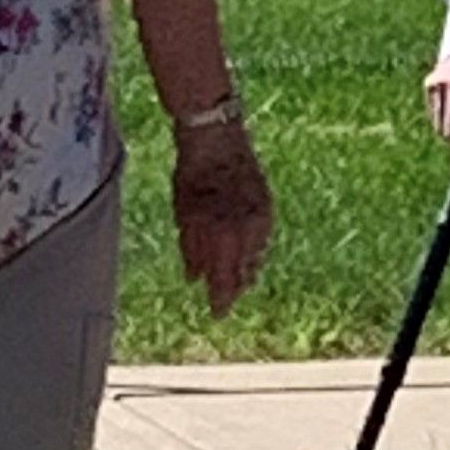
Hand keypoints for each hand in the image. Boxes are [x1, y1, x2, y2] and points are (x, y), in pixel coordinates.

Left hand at [173, 124, 273, 317]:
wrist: (217, 136)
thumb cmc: (193, 173)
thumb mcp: (183, 214)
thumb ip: (192, 249)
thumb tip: (194, 279)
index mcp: (224, 235)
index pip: (225, 278)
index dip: (221, 298)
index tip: (217, 313)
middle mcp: (247, 230)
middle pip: (244, 272)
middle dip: (234, 288)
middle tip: (225, 301)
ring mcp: (260, 217)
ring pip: (256, 256)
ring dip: (245, 271)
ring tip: (237, 282)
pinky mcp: (266, 204)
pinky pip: (261, 238)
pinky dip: (253, 249)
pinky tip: (246, 254)